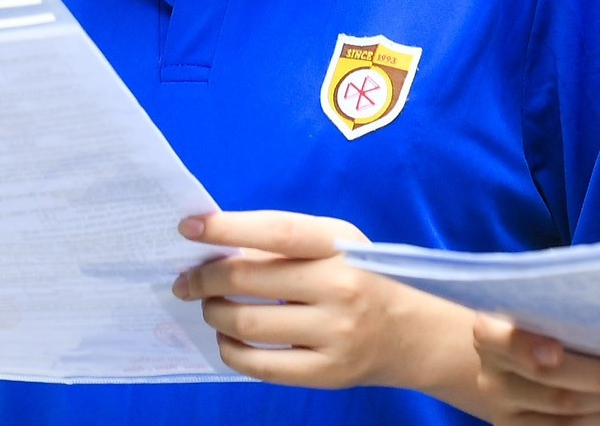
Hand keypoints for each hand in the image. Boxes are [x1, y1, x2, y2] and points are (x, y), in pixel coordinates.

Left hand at [174, 211, 452, 392]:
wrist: (412, 335)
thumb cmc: (364, 280)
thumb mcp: (338, 247)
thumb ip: (286, 244)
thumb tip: (219, 248)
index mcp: (340, 247)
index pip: (277, 232)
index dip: (228, 228)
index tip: (189, 228)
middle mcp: (339, 287)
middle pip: (248, 279)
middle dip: (205, 279)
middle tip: (187, 280)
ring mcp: (332, 334)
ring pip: (246, 323)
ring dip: (214, 313)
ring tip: (211, 307)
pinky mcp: (324, 373)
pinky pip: (257, 364)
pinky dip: (230, 349)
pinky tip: (228, 337)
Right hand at [471, 313, 599, 425]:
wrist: (516, 367)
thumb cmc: (544, 328)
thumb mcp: (544, 314)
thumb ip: (567, 314)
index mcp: (489, 332)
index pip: (501, 338)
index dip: (527, 347)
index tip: (555, 353)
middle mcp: (491, 373)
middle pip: (549, 379)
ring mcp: (503, 408)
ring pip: (563, 408)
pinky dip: (597, 417)